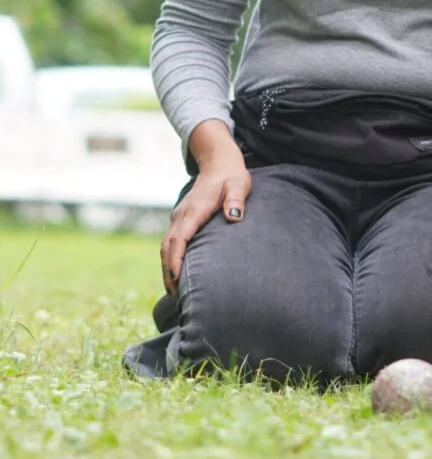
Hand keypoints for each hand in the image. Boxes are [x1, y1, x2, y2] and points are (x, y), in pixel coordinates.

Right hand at [160, 143, 250, 296]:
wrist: (219, 162)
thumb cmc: (231, 176)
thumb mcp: (238, 185)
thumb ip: (236, 199)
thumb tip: (234, 215)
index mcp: (194, 210)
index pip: (179, 238)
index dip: (176, 260)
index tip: (175, 279)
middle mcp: (182, 215)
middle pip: (168, 246)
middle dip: (169, 271)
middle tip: (175, 295)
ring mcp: (179, 216)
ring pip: (166, 245)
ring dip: (167, 266)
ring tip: (174, 291)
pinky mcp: (182, 219)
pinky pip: (171, 241)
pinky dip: (170, 257)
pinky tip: (176, 272)